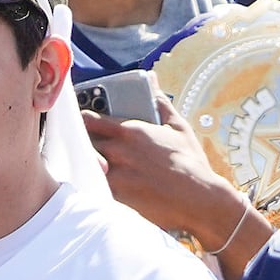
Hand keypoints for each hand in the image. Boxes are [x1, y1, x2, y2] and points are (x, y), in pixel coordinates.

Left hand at [83, 107, 262, 266]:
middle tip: (79, 146)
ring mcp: (115, 174)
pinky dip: (90, 184)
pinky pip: (93, 186)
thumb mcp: (178, 127)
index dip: (80, 121)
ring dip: (83, 164)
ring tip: (85, 165)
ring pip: (84, 165)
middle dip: (79, 143)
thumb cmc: (191, 162)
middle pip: (81, 143)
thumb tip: (152, 80)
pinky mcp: (116, 196)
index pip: (89, 120)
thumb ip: (160, 102)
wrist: (200, 199)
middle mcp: (118, 151)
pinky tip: (93, 185)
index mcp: (130, 131)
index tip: (79, 123)